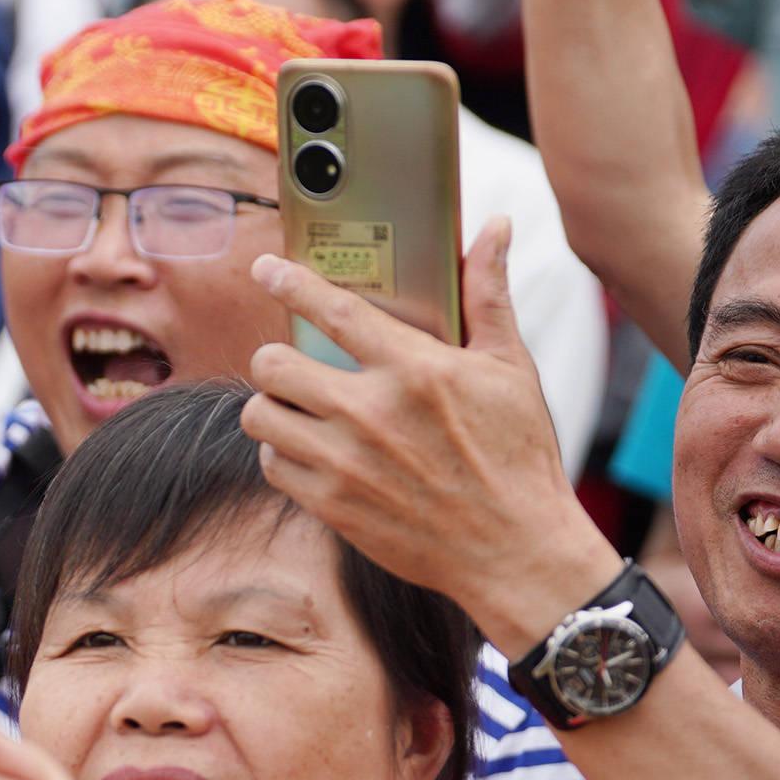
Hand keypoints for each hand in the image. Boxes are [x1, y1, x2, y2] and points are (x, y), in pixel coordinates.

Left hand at [240, 222, 620, 659]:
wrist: (516, 551)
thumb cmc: (518, 456)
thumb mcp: (512, 370)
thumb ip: (488, 296)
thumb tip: (495, 227)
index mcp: (416, 370)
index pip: (333, 311)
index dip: (290, 282)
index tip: (266, 268)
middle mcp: (372, 413)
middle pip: (271, 364)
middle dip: (276, 359)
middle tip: (294, 365)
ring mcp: (345, 463)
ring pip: (260, 415)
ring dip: (272, 407)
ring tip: (299, 408)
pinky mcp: (331, 506)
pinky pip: (272, 464)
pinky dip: (282, 454)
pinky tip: (310, 450)